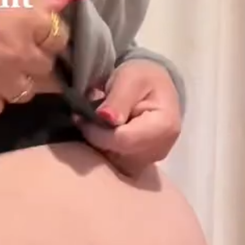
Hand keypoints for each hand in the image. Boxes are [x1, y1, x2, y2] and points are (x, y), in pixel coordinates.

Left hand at [76, 60, 181, 176]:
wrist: (153, 87)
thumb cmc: (143, 78)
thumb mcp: (130, 78)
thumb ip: (119, 98)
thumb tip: (105, 117)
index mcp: (164, 127)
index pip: (123, 141)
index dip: (97, 132)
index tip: (81, 118)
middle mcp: (159, 150)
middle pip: (118, 155)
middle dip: (96, 138)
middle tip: (85, 118)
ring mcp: (149, 161)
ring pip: (113, 163)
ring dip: (98, 145)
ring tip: (95, 123)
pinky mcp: (138, 165)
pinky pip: (114, 164)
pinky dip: (103, 150)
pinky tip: (101, 133)